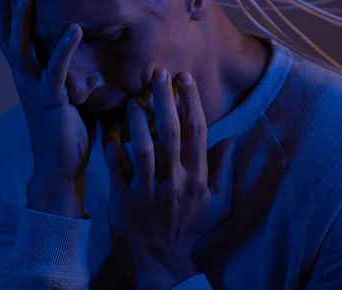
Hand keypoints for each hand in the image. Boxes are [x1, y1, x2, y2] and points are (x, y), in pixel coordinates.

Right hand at [0, 0, 97, 216]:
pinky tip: (75, 28)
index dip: (4, 11)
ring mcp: (35, 88)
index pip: (9, 37)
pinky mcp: (52, 99)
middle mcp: (24, 79)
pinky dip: (64, 47)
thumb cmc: (64, 133)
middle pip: (6, 35)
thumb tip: (77, 54)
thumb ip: (63, 73)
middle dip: (4, 5)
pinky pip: (56, 68)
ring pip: (22, 47)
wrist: (59, 168)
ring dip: (24, 19)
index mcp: (25, 76)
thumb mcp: (61, 96)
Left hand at [103, 69, 234, 287]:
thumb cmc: (190, 232)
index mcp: (197, 179)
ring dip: (137, 121)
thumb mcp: (216, 205)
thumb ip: (224, 171)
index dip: (191, 102)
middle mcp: (175, 183)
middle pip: (170, 133)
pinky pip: (117, 170)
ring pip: (143, 148)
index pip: (197, 132)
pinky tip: (108, 130)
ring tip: (133, 98)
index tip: (184, 78)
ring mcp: (149, 193)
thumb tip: (233, 139)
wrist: (162, 268)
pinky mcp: (125, 203)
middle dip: (164, 100)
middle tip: (158, 73)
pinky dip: (113, 149)